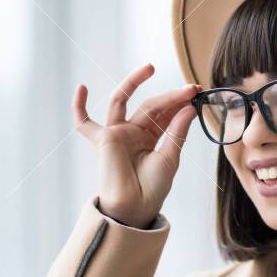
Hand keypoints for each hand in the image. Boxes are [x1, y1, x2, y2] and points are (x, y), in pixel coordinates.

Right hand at [73, 62, 200, 228]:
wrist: (135, 208)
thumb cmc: (152, 189)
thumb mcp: (170, 157)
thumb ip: (177, 131)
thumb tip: (188, 108)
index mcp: (150, 138)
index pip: (164, 113)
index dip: (180, 102)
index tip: (197, 91)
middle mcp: (132, 133)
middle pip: (150, 106)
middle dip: (170, 97)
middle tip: (190, 89)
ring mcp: (116, 134)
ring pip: (122, 100)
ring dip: (133, 82)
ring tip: (151, 68)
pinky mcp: (103, 140)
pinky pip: (84, 123)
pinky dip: (79, 107)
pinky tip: (81, 88)